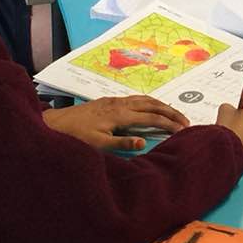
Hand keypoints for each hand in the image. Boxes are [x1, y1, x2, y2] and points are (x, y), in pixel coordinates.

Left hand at [43, 96, 189, 152]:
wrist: (56, 124)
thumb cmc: (76, 136)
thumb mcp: (98, 144)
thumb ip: (122, 142)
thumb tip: (143, 142)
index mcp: (120, 114)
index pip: (152, 117)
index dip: (169, 123)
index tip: (184, 130)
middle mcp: (119, 104)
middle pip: (152, 104)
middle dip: (171, 112)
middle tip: (186, 121)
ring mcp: (114, 101)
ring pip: (144, 99)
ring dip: (161, 105)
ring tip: (174, 114)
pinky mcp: (108, 101)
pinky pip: (135, 98)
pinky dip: (149, 102)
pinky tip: (150, 107)